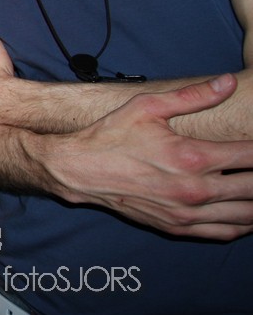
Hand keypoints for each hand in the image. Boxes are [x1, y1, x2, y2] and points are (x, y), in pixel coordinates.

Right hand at [43, 75, 252, 239]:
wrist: (78, 170)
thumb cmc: (110, 136)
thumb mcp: (148, 107)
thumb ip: (193, 96)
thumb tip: (228, 82)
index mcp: (192, 157)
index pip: (250, 156)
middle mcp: (194, 190)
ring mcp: (186, 213)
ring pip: (246, 215)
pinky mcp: (177, 226)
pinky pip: (225, 232)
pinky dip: (244, 225)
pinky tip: (248, 213)